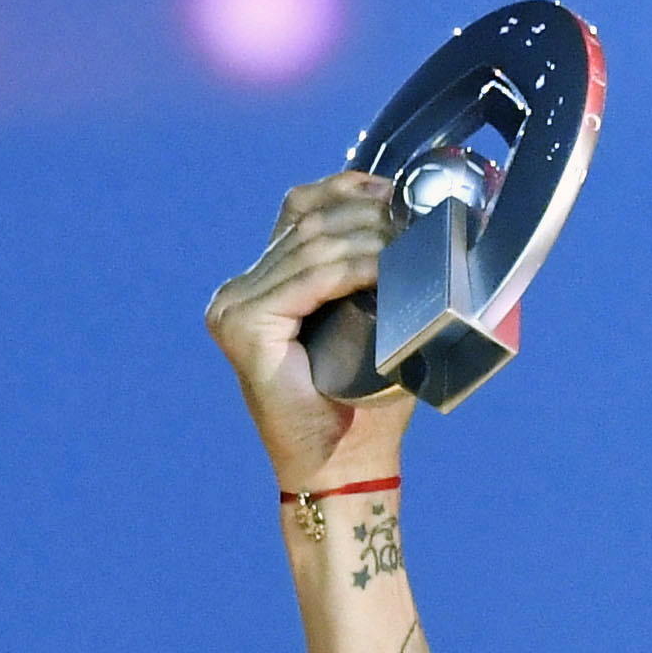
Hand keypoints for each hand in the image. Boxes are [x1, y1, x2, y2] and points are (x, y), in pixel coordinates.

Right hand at [207, 171, 417, 497]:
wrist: (344, 464)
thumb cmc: (366, 403)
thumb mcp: (372, 326)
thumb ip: (372, 276)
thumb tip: (418, 223)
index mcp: (260, 285)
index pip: (298, 210)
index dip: (347, 188)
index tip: (396, 189)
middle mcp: (237, 291)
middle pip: (308, 224)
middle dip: (369, 213)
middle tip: (418, 218)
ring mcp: (234, 308)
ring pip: (311, 247)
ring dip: (369, 238)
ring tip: (412, 240)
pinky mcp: (243, 327)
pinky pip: (307, 280)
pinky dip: (354, 268)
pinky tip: (386, 266)